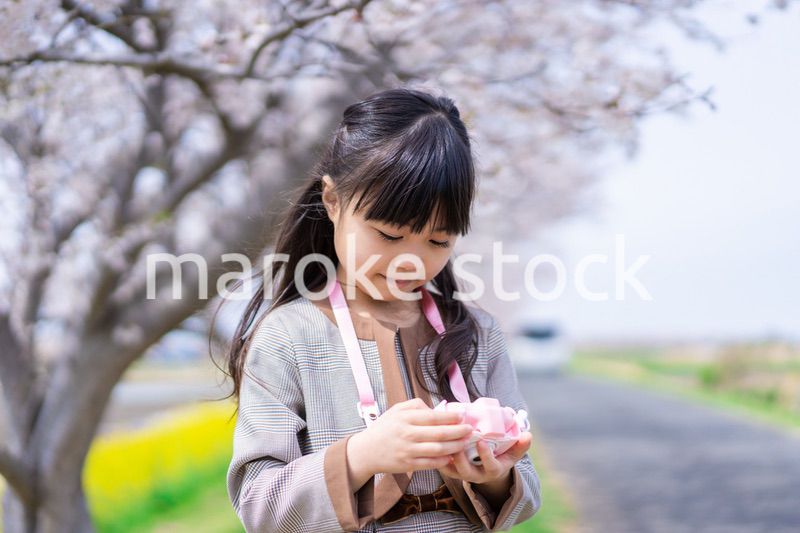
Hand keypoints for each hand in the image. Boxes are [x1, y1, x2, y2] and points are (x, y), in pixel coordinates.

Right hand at [347, 398, 472, 477]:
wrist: (367, 451)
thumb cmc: (384, 428)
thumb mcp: (397, 410)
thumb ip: (416, 406)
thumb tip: (435, 408)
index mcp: (406, 418)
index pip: (434, 417)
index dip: (451, 417)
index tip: (463, 416)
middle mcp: (408, 434)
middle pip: (440, 434)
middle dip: (458, 432)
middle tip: (470, 430)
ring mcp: (409, 451)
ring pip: (438, 450)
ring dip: (455, 447)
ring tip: (465, 443)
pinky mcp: (409, 464)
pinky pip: (431, 463)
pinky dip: (444, 460)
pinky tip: (452, 456)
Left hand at [437, 431, 532, 483]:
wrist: (487, 470)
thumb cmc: (500, 457)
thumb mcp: (512, 454)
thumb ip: (520, 445)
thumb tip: (528, 435)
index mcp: (492, 470)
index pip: (491, 466)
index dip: (486, 456)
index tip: (482, 442)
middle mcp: (476, 475)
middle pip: (466, 471)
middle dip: (461, 458)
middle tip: (457, 441)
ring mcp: (462, 474)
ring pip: (451, 470)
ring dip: (445, 456)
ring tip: (441, 440)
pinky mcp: (451, 470)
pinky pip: (441, 465)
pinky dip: (436, 455)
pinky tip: (433, 440)